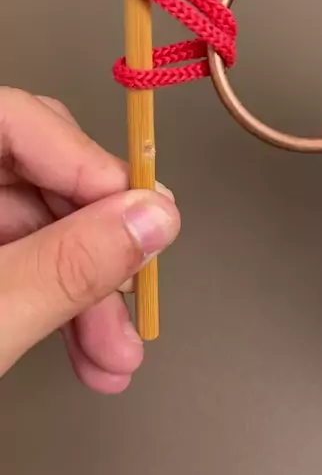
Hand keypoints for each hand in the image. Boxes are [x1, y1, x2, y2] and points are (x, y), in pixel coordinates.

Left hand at [0, 88, 179, 391]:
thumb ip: (67, 265)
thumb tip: (151, 219)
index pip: (17, 120)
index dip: (88, 166)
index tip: (138, 221)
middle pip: (42, 179)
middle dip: (98, 252)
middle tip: (137, 296)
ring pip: (40, 229)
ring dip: (88, 294)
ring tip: (114, 353)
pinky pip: (22, 260)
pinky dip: (57, 305)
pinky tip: (89, 350)